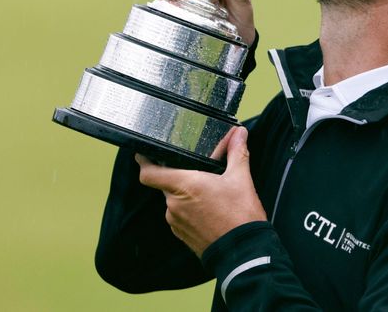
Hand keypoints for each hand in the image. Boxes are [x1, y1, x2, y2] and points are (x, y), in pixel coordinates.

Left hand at [136, 126, 266, 257]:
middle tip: (198, 172)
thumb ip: (237, 153)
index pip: (149, 173)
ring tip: (209, 193)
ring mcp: (176, 222)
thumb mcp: (240, 179)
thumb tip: (239, 134)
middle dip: (179, 177)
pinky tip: (209, 210)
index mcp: (184, 185)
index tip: (143, 154)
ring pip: (174, 201)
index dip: (143, 162)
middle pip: (166, 184)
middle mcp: (174, 204)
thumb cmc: (240, 216)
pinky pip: (180, 216)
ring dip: (186, 195)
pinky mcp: (182, 235)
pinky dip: (190, 211)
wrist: (244, 252)